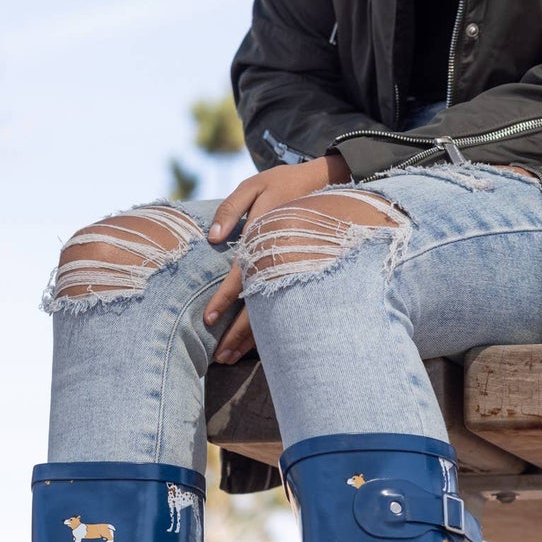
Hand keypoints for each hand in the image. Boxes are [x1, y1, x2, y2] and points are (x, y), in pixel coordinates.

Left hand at [204, 153, 351, 362]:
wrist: (333, 181)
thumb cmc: (286, 183)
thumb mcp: (255, 185)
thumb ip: (231, 209)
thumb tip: (213, 238)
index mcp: (265, 239)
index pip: (241, 276)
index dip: (224, 299)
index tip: (208, 319)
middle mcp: (281, 260)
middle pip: (257, 305)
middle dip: (237, 334)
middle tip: (219, 357)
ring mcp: (295, 270)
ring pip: (273, 312)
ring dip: (252, 339)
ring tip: (231, 359)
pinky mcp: (303, 274)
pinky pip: (286, 306)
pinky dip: (270, 328)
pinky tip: (256, 346)